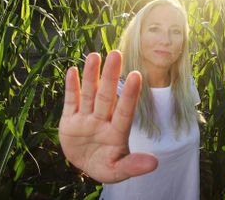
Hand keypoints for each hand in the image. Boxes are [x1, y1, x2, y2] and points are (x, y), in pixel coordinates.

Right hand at [58, 50, 157, 182]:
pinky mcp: (70, 120)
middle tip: (116, 54)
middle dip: (110, 76)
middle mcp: (102, 120)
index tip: (136, 75)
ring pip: (89, 93)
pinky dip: (71, 87)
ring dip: (90, 75)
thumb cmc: (106, 166)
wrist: (84, 166)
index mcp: (116, 132)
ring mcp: (85, 118)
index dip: (130, 94)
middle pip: (106, 96)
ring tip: (95, 55)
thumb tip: (154, 163)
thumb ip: (134, 166)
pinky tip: (73, 70)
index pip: (124, 111)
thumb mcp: (118, 171)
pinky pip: (71, 101)